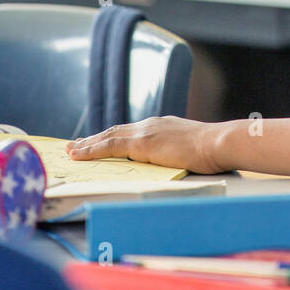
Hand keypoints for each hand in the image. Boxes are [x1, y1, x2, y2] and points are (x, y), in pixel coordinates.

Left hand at [67, 116, 228, 175]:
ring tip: (71, 150)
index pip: (131, 132)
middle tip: (75, 145)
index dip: (113, 137)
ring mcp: (145, 132)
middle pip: (115, 132)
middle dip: (94, 139)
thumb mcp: (191, 150)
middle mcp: (150, 125)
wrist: (217, 143)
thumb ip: (176, 153)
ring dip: (87, 144)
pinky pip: (109, 146)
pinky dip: (91, 149)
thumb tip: (170, 165)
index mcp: (162, 126)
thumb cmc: (212, 150)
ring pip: (108, 137)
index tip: (100, 141)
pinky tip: (77, 154)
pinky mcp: (141, 143)